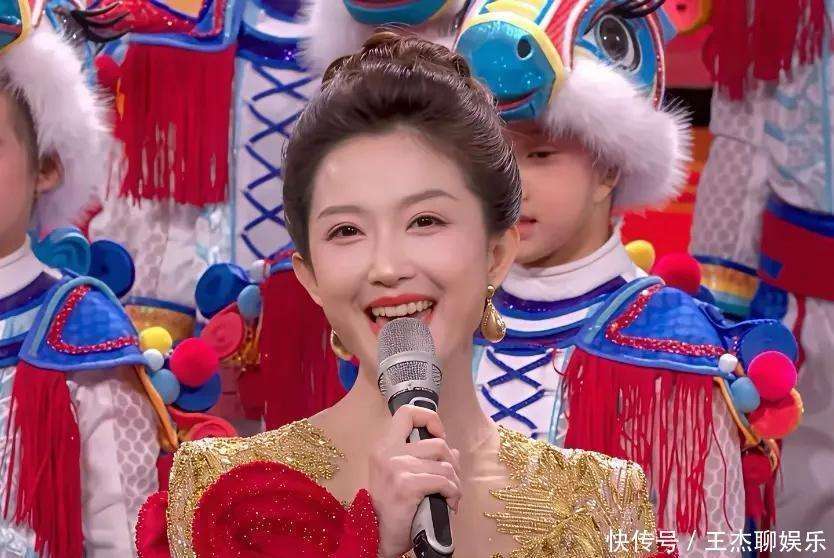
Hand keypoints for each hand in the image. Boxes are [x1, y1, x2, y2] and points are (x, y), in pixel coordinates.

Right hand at [368, 405, 461, 557]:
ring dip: (455, 482)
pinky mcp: (407, 485)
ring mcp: (397, 467)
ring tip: (451, 495)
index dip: (429, 418)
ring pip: (445, 464)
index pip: (407, 413)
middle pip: (437, 443)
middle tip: (452, 479)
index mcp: (384, 446)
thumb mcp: (401, 476)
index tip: (439, 435)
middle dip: (452, 462)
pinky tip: (450, 503)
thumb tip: (453, 450)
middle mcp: (388, 452)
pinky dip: (453, 493)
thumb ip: (423, 458)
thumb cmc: (392, 508)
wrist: (378, 536)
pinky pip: (444, 481)